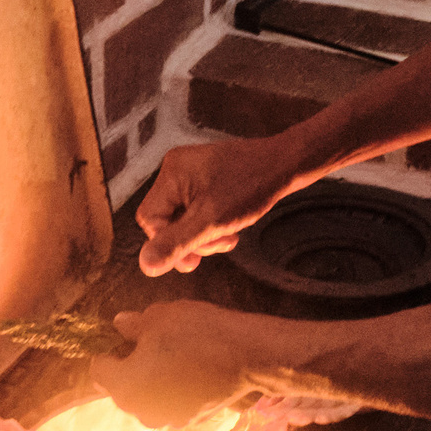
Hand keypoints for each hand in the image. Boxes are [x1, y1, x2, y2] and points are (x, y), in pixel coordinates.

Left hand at [91, 304, 256, 426]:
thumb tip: (120, 325)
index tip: (125, 337)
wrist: (246, 356)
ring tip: (170, 357)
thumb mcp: (157, 317)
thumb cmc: (196, 333)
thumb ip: (132, 325)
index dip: (109, 350)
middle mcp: (141, 411)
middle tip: (148, 344)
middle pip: (120, 388)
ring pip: (146, 398)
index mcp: (124, 386)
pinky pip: (170, 403)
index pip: (98, 370)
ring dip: (150, 381)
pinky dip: (173, 390)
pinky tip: (190, 370)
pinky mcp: (191, 421)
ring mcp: (167, 419)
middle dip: (128, 368)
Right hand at [135, 136, 303, 276]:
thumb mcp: (212, 222)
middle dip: (191, 238)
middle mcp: (175, 168)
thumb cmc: (251, 188)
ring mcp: (189, 172)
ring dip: (203, 234)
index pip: (149, 219)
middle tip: (218, 243)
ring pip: (182, 218)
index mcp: (171, 173)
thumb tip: (145, 266)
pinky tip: (230, 225)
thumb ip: (177, 244)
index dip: (168, 242)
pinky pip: (195, 209)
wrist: (285, 164)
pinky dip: (210, 223)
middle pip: (165, 220)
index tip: (194, 257)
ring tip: (229, 235)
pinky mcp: (204, 178)